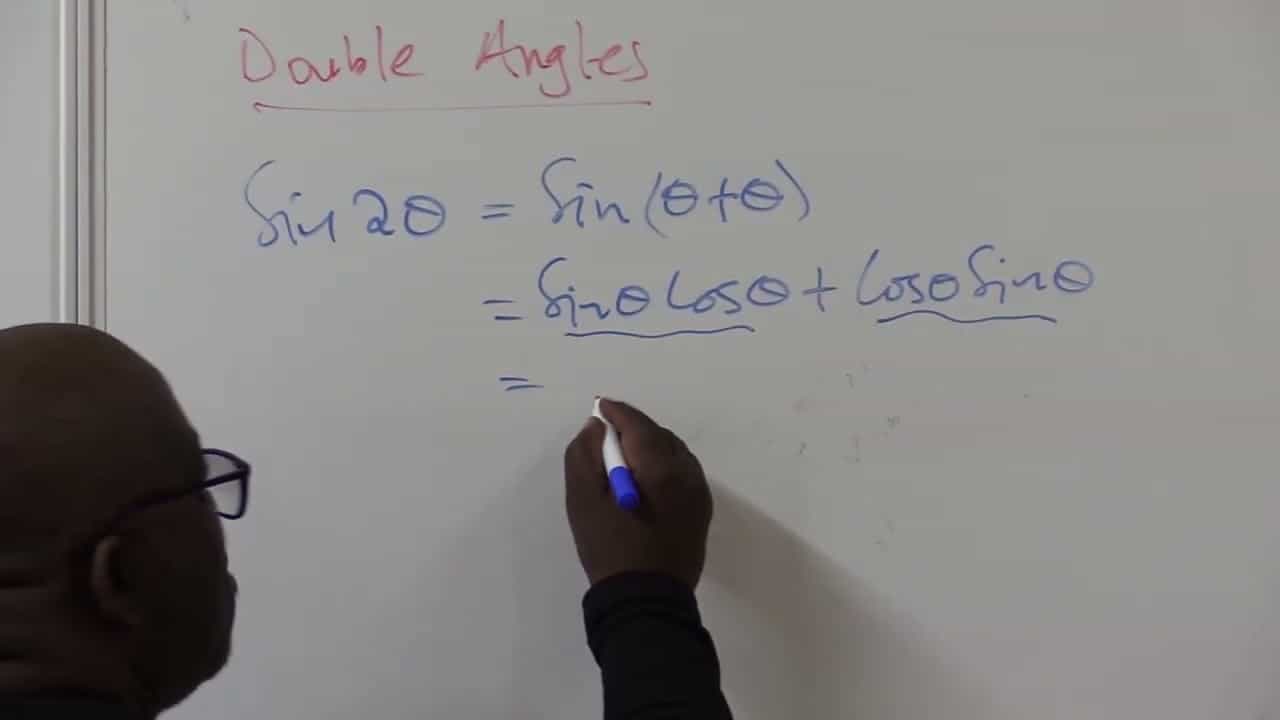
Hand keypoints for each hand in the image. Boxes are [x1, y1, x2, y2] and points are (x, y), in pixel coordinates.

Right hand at [564, 399, 712, 588]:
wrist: (645, 600)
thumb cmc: (610, 550)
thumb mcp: (583, 502)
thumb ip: (585, 456)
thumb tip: (596, 427)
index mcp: (661, 468)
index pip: (638, 426)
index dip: (617, 413)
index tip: (599, 408)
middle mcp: (687, 474)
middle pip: (659, 436)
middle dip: (633, 429)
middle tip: (607, 434)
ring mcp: (698, 494)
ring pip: (674, 454)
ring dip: (649, 447)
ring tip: (623, 457)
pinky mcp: (700, 511)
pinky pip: (682, 473)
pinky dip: (662, 466)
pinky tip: (644, 480)